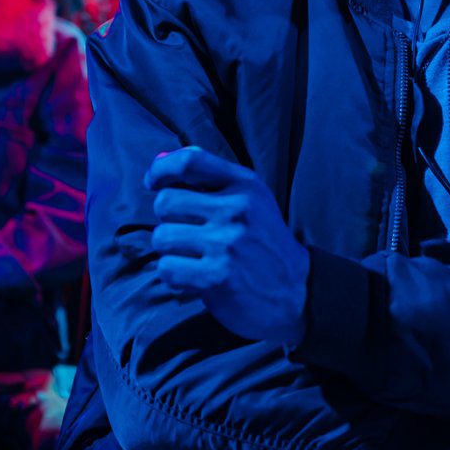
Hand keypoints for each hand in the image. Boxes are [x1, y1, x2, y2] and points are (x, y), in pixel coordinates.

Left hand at [144, 147, 309, 344]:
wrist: (296, 291)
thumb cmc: (263, 242)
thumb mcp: (250, 200)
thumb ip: (207, 178)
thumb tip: (159, 158)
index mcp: (245, 186)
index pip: (189, 161)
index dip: (160, 169)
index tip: (153, 183)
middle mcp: (237, 210)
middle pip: (165, 202)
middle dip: (168, 220)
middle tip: (186, 233)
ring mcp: (226, 244)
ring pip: (162, 238)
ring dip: (170, 251)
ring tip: (194, 257)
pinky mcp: (216, 277)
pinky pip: (167, 269)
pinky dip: (175, 275)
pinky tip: (195, 277)